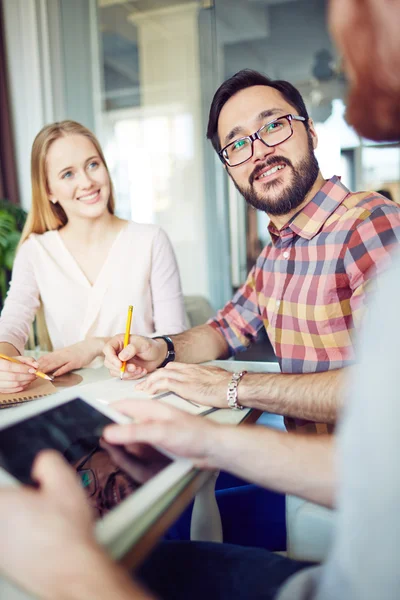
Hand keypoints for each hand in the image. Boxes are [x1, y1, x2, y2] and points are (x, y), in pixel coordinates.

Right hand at [0, 355, 38, 393]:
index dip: (23, 369)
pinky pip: (13, 390)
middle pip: (13, 377)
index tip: (33, 370)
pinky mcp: (1, 390)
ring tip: (32, 378)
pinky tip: (27, 383)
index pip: (10, 366)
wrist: (2, 370)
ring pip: (14, 384)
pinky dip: (22, 387)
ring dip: (26, 382)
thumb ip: (28, 360)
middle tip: (35, 375)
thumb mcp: (18, 359)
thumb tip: (37, 365)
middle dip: (27, 376)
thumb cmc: (11, 363)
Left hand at [0, 451, 150, 599]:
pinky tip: (44, 541)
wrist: (72, 570)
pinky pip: (12, 544)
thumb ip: (47, 461)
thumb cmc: (67, 532)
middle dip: (20, 503)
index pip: (3, 485)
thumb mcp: (65, 480)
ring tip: (45, 525)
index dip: (19, 486)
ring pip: (8, 526)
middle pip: (5, 504)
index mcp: (0, 502)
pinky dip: (24, 541)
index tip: (31, 491)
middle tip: (40, 505)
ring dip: (22, 522)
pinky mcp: (4, 566)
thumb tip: (41, 463)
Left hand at [38, 339, 103, 376]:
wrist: (91, 345)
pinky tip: (55, 374)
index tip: (30, 367)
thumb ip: (58, 357)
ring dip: (47, 368)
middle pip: (49, 360)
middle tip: (32, 372)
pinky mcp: (76, 362)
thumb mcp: (66, 352)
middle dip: (40, 367)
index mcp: (59, 352)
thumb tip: (48, 363)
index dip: (38, 362)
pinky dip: (60, 370)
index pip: (46, 357)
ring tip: (40, 373)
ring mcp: (69, 358)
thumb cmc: (79, 350)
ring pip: (56, 363)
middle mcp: (62, 354)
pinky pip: (67, 367)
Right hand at [103, 334, 166, 378]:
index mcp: (119, 341)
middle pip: (109, 362)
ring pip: (115, 371)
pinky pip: (123, 376)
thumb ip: (132, 348)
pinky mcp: (125, 369)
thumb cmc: (150, 346)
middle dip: (121, 368)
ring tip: (140, 369)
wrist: (158, 355)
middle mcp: (117, 351)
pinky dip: (132, 376)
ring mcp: (120, 361)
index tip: (120, 364)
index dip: (111, 358)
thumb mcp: (143, 344)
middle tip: (134, 367)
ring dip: (128, 373)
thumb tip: (121, 357)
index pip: (108, 349)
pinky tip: (141, 371)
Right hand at [103, 398, 223, 468]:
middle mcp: (151, 418)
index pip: (121, 406)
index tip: (90, 422)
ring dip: (123, 444)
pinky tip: (132, 458)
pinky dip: (134, 452)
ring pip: (131, 436)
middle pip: (124, 422)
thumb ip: (135, 432)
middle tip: (100, 443)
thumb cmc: (195, 434)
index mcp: (150, 408)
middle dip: (113, 432)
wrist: (214, 448)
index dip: (105, 413)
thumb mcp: (160, 432)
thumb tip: (109, 432)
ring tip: (113, 451)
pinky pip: (141, 447)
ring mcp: (156, 430)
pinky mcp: (160, 443)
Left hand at [135, 363, 231, 407]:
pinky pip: (164, 383)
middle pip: (164, 369)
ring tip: (141, 389)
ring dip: (149, 382)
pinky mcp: (185, 386)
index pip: (174, 367)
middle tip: (143, 385)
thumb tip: (206, 387)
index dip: (162, 373)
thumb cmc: (230, 386)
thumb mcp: (216, 380)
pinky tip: (149, 392)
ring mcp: (186, 377)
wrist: (235, 386)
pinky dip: (154, 387)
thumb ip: (207, 382)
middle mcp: (189, 370)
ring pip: (160, 374)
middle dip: (152, 377)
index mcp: (196, 369)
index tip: (155, 379)